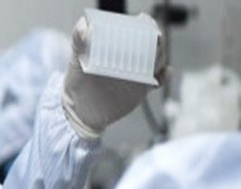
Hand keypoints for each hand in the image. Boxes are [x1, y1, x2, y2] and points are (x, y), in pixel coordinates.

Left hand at [62, 14, 166, 138]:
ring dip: (160, 57)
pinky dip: (165, 76)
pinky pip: (159, 80)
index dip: (145, 24)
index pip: (137, 28)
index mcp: (117, 45)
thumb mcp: (75, 62)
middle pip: (153, 42)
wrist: (82, 112)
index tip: (144, 23)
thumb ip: (78, 43)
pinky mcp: (141, 88)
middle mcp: (130, 56)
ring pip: (158, 59)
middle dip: (157, 41)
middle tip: (153, 44)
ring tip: (154, 63)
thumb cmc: (77, 84)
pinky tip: (165, 74)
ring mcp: (137, 72)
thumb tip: (83, 27)